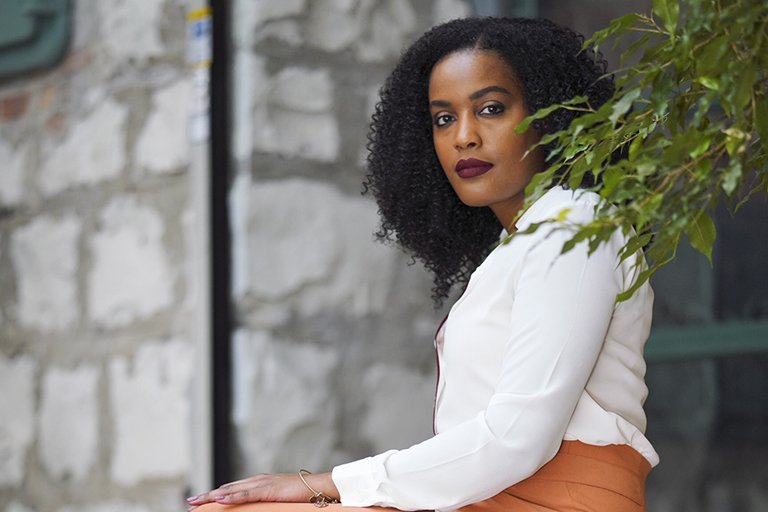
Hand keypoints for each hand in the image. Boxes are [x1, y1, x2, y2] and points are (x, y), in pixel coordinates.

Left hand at [186, 471, 338, 508]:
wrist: (319, 486)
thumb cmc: (303, 494)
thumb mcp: (280, 499)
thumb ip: (267, 501)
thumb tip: (259, 508)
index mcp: (260, 482)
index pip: (233, 488)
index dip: (216, 494)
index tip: (201, 501)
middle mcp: (258, 480)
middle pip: (228, 487)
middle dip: (208, 495)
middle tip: (191, 502)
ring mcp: (262, 483)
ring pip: (232, 489)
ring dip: (213, 495)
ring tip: (197, 501)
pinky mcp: (268, 488)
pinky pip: (245, 493)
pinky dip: (230, 495)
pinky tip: (219, 499)